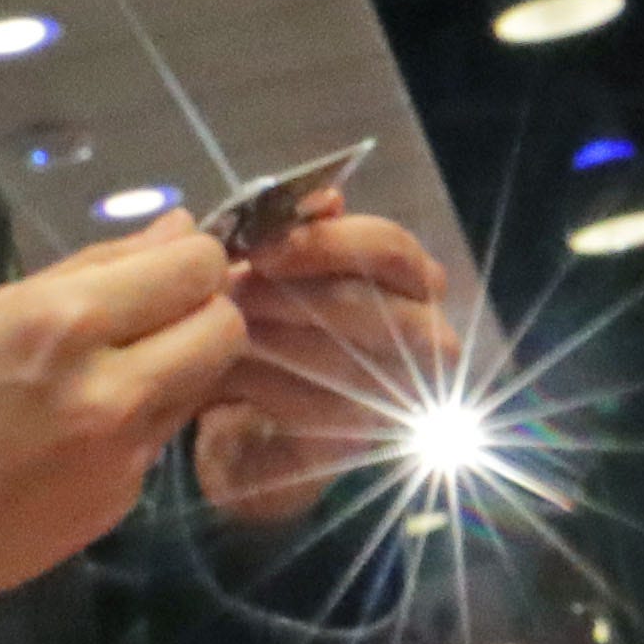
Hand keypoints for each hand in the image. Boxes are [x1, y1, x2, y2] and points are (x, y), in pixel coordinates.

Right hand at [0, 216, 261, 643]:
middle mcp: (111, 387)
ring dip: (179, 364)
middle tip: (153, 316)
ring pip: (204, 383)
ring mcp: (125, 454)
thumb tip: (175, 230)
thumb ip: (90, 273)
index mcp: (63, 323)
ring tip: (113, 369)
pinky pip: (162, 436)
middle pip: (225, 327)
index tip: (162, 267)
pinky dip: (141, 419)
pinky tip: (80, 430)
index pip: (194, 267)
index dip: (189, 258)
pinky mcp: (124, 501)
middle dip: (202, 310)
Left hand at [191, 210, 456, 527]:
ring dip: (272, 342)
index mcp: (409, 281)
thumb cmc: (264, 324)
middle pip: (372, 306)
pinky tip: (222, 378)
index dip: (327, 242)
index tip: (260, 248)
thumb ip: (299, 230)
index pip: (389, 249)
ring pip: (343, 361)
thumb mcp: (268, 267)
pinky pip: (316, 412)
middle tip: (234, 296)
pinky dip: (263, 389)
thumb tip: (327, 199)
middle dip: (292, 298)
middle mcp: (422, 337)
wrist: (234, 419)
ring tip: (221, 332)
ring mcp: (397, 396)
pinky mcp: (358, 445)